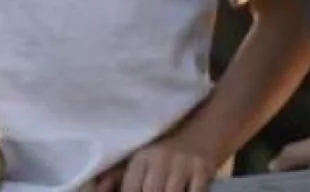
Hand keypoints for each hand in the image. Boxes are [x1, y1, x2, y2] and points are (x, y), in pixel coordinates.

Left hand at [98, 137, 215, 191]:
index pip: (130, 188)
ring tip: (168, 190)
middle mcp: (160, 158)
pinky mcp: (203, 168)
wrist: (210, 124)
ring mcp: (182, 164)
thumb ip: (120, 175)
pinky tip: (187, 190)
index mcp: (142, 156)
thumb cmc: (173, 146)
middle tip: (155, 191)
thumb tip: (99, 187)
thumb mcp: (148, 155)